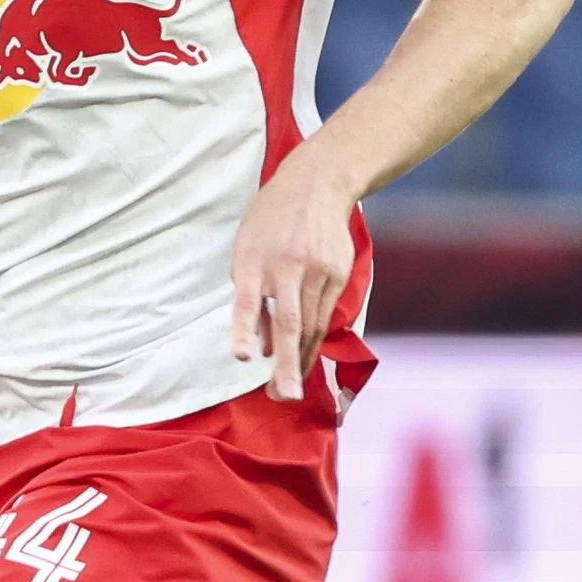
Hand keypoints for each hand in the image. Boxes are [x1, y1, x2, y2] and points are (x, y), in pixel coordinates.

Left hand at [228, 157, 358, 398]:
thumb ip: (250, 294)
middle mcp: (287, 265)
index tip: (242, 358)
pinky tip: (304, 357)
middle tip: (284, 396)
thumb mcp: (246, 248)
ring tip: (288, 388)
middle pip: (288, 322)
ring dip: (299, 359)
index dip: (244, 330)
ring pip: (310, 325)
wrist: (317, 184)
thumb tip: (258, 344)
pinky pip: (325, 315)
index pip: (246, 301)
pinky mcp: (338, 273)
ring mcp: (318, 270)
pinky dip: (313, 339)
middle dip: (286, 364)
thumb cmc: (270, 221)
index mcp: (254, 258)